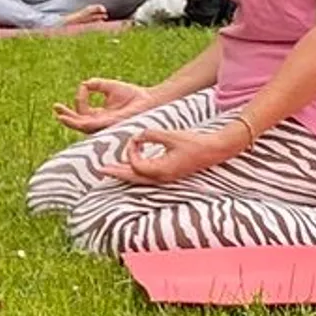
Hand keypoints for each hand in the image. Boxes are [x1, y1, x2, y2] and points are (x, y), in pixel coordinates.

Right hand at [51, 77, 156, 134]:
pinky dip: (83, 121)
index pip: (82, 112)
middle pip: (78, 123)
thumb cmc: (133, 95)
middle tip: (55, 109)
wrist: (149, 100)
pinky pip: (93, 125)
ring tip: (60, 116)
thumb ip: (96, 84)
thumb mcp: (110, 86)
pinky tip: (77, 118)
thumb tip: (83, 84)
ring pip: (83, 127)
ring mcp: (105, 125)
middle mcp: (100, 123)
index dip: (78, 100)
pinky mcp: (110, 125)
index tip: (82, 87)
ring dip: (71, 122)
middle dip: (66, 117)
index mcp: (100, 115)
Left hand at [97, 117, 238, 185]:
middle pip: (133, 178)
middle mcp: (162, 177)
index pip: (136, 164)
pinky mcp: (171, 175)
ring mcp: (167, 178)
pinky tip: (132, 169)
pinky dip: (138, 174)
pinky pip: (149, 178)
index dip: (131, 151)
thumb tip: (136, 138)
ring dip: (126, 174)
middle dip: (116, 173)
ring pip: (141, 180)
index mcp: (161, 169)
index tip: (135, 139)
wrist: (216, 150)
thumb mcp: (169, 135)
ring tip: (112, 171)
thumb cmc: (194, 142)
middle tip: (100, 171)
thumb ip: (149, 135)